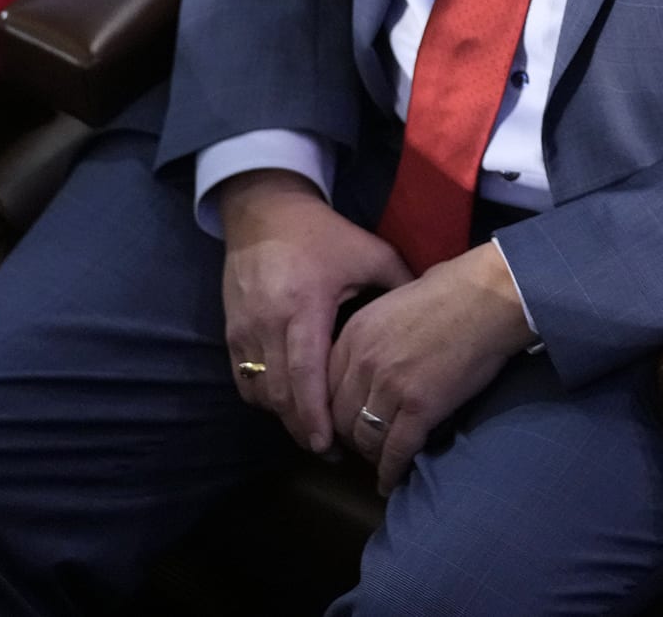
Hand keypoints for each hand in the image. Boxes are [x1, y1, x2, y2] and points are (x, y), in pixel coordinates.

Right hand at [217, 170, 410, 451]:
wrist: (265, 212)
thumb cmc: (323, 235)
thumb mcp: (369, 252)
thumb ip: (400, 284)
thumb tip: (431, 315)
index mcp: (304, 305)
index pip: (305, 373)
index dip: (314, 413)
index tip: (328, 443)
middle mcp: (268, 322)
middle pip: (279, 393)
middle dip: (302, 427)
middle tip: (329, 451)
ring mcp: (245, 328)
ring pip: (259, 391)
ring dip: (283, 417)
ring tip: (312, 434)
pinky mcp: (231, 330)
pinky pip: (243, 378)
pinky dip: (263, 397)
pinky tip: (286, 406)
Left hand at [328, 243, 535, 492]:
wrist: (489, 296)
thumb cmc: (453, 290)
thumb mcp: (393, 300)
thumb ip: (374, 334)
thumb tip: (374, 357)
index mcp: (355, 334)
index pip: (325, 387)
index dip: (333, 411)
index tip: (342, 423)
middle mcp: (364, 362)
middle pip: (340, 417)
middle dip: (349, 437)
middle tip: (362, 445)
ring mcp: (391, 387)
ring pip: (365, 438)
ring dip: (371, 454)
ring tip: (380, 460)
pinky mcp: (420, 408)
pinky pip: (396, 450)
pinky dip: (391, 471)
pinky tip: (390, 481)